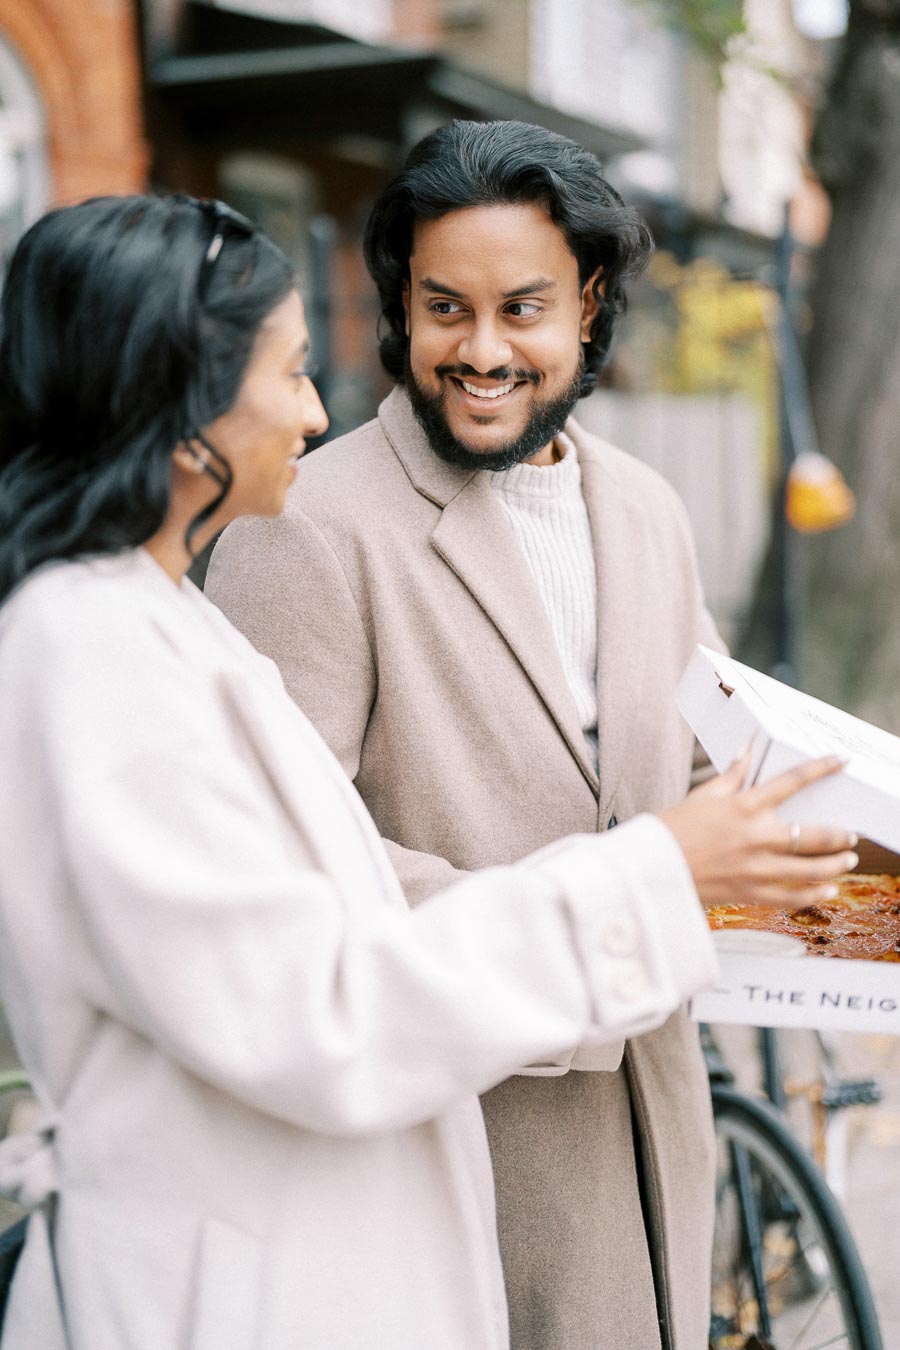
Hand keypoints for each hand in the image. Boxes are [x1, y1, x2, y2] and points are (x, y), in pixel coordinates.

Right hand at [659, 751, 858, 909]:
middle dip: (840, 835)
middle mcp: (756, 837)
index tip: (842, 761)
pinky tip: (828, 890)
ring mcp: (756, 868)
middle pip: (814, 835)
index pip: (792, 781)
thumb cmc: (672, 828)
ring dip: (836, 865)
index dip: (822, 768)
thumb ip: (732, 776)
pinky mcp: (750, 893)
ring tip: (847, 861)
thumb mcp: (703, 796)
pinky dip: (815, 894)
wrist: (651, 867)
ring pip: (811, 869)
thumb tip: (747, 751)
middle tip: (851, 835)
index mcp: (744, 806)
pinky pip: (793, 897)